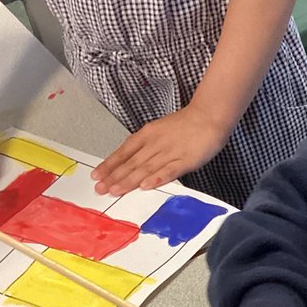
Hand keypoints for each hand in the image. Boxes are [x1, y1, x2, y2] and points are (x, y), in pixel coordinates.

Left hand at [91, 103, 230, 195]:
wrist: (209, 115)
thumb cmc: (187, 124)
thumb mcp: (161, 131)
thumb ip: (148, 146)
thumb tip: (134, 162)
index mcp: (147, 135)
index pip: (124, 152)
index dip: (110, 165)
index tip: (97, 175)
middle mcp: (155, 144)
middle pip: (132, 162)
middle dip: (114, 177)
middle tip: (100, 189)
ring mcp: (170, 152)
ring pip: (146, 168)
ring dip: (130, 180)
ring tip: (116, 191)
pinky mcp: (186, 160)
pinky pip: (170, 170)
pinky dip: (158, 178)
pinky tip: (147, 186)